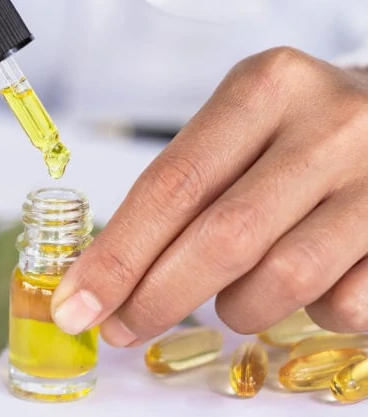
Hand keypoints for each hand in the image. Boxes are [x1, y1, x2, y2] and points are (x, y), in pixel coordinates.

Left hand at [51, 47, 367, 343]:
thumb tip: (105, 276)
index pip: (172, 185)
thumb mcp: (241, 126)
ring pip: (283, 279)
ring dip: (237, 308)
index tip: (76, 303)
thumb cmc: (302, 129)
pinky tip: (304, 288)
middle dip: (157, 296)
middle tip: (121, 328)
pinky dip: (308, 312)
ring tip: (229, 299)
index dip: (117, 256)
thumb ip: (184, 187)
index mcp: (266, 87)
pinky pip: (345, 305)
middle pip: (222, 237)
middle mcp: (329, 125)